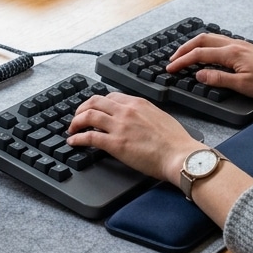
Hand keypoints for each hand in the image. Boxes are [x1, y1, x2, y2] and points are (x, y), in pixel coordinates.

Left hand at [67, 92, 199, 185]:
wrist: (180, 155)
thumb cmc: (176, 141)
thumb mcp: (160, 117)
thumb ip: (144, 114)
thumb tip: (136, 120)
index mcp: (138, 103)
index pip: (110, 96)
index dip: (97, 103)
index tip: (92, 109)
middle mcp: (126, 110)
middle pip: (94, 102)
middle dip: (81, 109)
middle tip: (77, 118)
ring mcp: (120, 126)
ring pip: (88, 116)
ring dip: (75, 122)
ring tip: (72, 129)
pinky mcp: (116, 143)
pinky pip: (89, 137)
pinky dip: (77, 138)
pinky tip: (73, 142)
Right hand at [167, 33, 252, 99]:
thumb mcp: (243, 85)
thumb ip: (219, 79)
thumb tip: (199, 75)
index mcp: (231, 53)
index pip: (199, 54)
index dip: (182, 61)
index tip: (170, 68)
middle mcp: (234, 44)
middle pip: (201, 40)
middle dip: (184, 48)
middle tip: (172, 59)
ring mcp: (240, 44)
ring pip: (210, 38)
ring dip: (194, 45)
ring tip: (185, 54)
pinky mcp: (245, 47)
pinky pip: (219, 41)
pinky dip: (206, 44)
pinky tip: (206, 52)